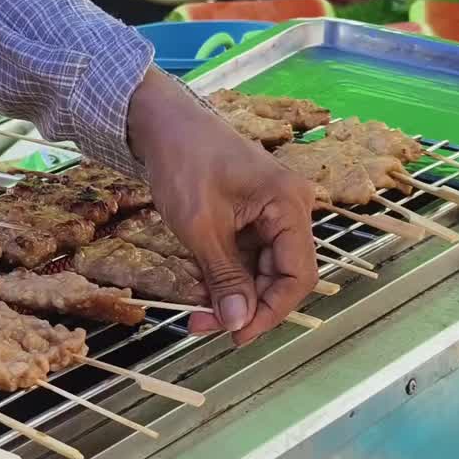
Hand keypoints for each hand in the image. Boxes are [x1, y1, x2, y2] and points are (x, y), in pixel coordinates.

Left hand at [127, 68, 317, 345]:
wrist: (161, 122)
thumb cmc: (182, 163)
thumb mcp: (200, 226)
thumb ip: (224, 276)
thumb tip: (241, 322)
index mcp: (289, 206)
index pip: (297, 276)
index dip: (270, 312)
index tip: (236, 335)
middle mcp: (289, 210)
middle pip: (280, 275)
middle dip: (245, 306)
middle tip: (202, 326)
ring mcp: (269, 212)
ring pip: (259, 269)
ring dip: (231, 295)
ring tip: (195, 313)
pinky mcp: (248, 214)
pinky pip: (245, 255)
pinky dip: (224, 276)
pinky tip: (198, 290)